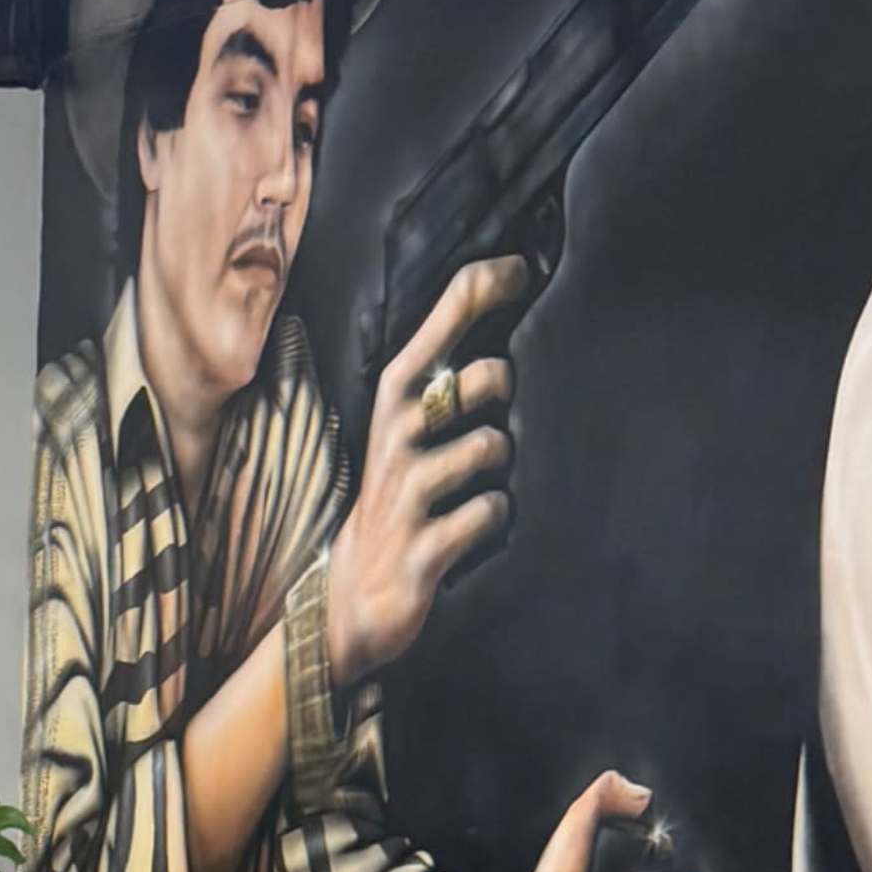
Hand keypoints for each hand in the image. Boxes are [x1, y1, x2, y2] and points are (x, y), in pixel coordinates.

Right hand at [325, 260, 526, 683]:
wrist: (346, 601)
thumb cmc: (393, 504)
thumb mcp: (403, 433)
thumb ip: (444, 378)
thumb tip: (499, 313)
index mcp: (394, 401)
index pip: (443, 320)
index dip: (488, 286)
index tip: (525, 269)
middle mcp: (397, 439)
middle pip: (480, 379)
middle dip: (503, 390)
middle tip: (488, 416)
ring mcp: (408, 494)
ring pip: (492, 446)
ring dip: (501, 464)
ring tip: (476, 483)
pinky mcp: (423, 549)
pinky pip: (490, 512)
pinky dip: (495, 517)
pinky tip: (475, 526)